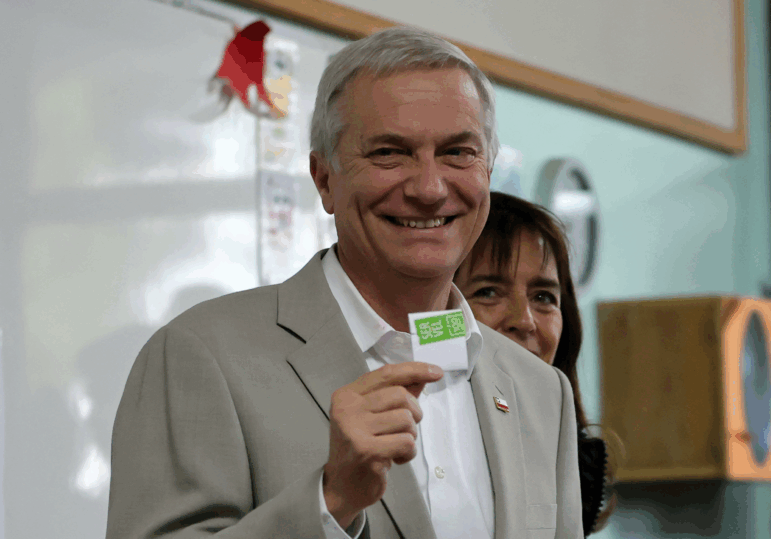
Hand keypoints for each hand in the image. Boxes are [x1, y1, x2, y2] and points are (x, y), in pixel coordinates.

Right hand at [322, 362, 442, 528]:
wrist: (342, 487)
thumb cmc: (360, 448)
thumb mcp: (372, 417)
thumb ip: (395, 396)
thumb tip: (421, 376)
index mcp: (347, 395)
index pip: (386, 374)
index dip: (414, 370)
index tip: (435, 372)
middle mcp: (347, 408)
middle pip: (400, 395)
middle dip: (413, 412)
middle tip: (405, 429)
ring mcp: (355, 429)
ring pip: (406, 419)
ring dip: (410, 435)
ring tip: (396, 446)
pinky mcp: (367, 451)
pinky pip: (407, 442)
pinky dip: (408, 452)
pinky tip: (395, 459)